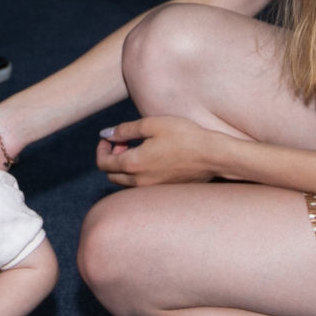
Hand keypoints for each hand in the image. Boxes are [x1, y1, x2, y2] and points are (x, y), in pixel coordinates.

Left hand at [96, 115, 228, 187]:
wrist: (213, 155)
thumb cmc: (183, 136)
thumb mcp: (151, 125)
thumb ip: (125, 130)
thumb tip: (106, 135)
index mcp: (133, 164)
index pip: (103, 163)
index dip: (102, 148)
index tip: (110, 138)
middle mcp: (139, 181)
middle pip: (112, 175)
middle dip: (112, 157)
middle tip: (124, 142)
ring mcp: (152, 188)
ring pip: (126, 182)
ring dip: (124, 166)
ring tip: (139, 149)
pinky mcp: (164, 190)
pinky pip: (141, 185)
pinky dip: (138, 174)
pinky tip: (152, 158)